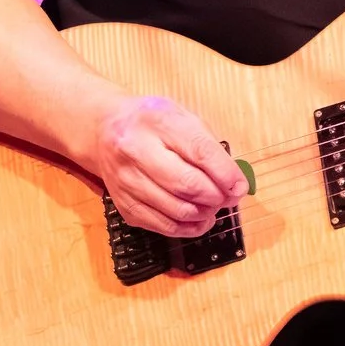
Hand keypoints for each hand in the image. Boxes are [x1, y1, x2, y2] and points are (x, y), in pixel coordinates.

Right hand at [85, 92, 249, 237]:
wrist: (104, 130)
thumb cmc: (152, 123)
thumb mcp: (182, 117)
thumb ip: (209, 147)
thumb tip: (235, 184)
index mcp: (157, 120)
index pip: (199, 151)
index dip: (226, 174)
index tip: (240, 187)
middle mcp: (136, 150)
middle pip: (187, 184)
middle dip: (216, 196)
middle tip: (228, 198)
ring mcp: (126, 180)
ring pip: (176, 209)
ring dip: (204, 214)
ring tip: (213, 207)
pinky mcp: (123, 205)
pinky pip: (162, 226)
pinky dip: (187, 228)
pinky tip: (198, 218)